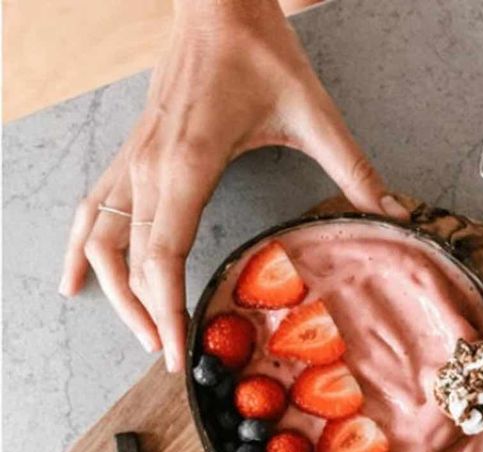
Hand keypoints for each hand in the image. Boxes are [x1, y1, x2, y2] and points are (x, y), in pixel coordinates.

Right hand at [60, 0, 405, 371]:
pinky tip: (75, 277)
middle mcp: (151, 166)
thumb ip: (352, 168)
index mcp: (189, 163)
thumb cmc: (259, 51)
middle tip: (168, 357)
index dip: (165, 309)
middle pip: (128, 258)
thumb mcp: (314, 112)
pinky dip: (84, 246)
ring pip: (101, 236)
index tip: (175, 353)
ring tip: (136, 331)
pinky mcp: (134, 151)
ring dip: (111, 288)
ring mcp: (135, 158)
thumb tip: (393, 213)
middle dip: (144, 314)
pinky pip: (95, 207)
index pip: (162, 255)